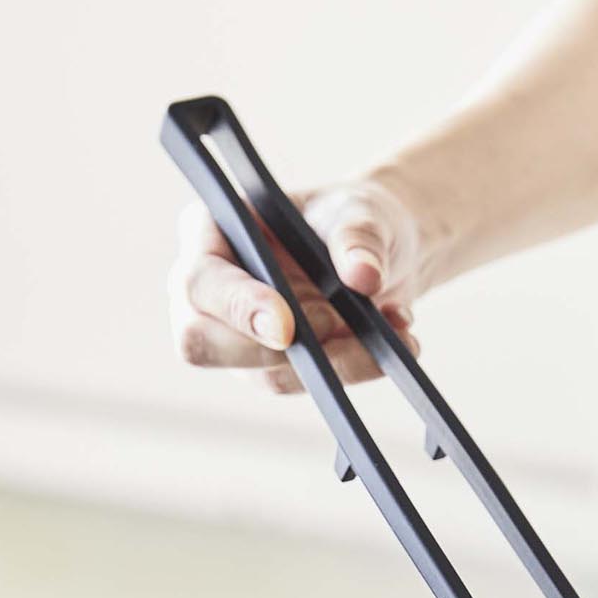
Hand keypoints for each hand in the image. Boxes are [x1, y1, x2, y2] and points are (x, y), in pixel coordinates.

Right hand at [169, 177, 424, 393]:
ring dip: (334, 360)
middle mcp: (213, 291)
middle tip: (335, 326)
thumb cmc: (355, 220)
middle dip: (271, 350)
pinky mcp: (275, 368)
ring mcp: (238, 337)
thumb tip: (363, 276)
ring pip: (266, 374)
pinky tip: (399, 340)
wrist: (385, 255)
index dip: (236, 307)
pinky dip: (357, 367)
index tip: (285, 327)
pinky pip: (308, 385)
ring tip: (393, 325)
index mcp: (209, 232)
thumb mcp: (364, 212)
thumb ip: (360, 236)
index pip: (199, 281)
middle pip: (203, 342)